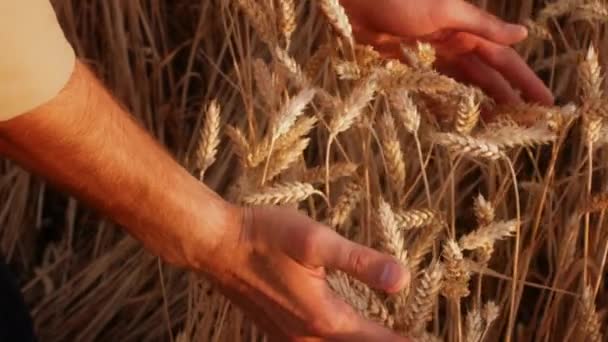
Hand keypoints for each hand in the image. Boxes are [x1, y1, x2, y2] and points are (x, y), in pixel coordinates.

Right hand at [209, 205, 410, 340]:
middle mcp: (308, 338)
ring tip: (385, 333)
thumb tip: (403, 280)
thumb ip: (361, 263)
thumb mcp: (316, 242)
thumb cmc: (265, 237)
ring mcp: (291, 339)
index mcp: (325, 319)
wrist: (217, 245)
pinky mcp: (280, 332)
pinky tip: (346, 332)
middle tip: (411, 337)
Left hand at [340, 0, 553, 105]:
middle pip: (485, 77)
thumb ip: (482, 25)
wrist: (355, 0)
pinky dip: (442, 103)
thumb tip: (523, 34)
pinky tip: (452, 120)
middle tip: (525, 126)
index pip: (504, 60)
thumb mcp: (446, 9)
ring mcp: (429, 57)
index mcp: (466, 30)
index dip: (524, 82)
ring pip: (460, 85)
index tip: (546, 103)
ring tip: (495, 129)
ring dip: (478, 105)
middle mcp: (452, 45)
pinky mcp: (406, 66)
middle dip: (506, 99)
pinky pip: (430, 88)